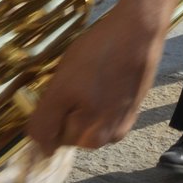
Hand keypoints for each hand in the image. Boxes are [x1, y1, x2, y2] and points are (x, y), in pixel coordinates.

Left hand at [25, 1, 161, 152]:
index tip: (59, 88)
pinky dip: (100, 97)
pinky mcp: (133, 109)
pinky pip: (104, 111)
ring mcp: (123, 123)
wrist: (139, 30)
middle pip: (70, 130)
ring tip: (91, 76)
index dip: (49, 111)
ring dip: (82, 102)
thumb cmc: (98, 54)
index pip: (51, 137)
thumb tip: (43, 151)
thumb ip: (46, 123)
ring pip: (87, 120)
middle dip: (66, 108)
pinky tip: (105, 77)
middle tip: (75, 79)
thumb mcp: (60, 87)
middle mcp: (109, 138)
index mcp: (90, 138)